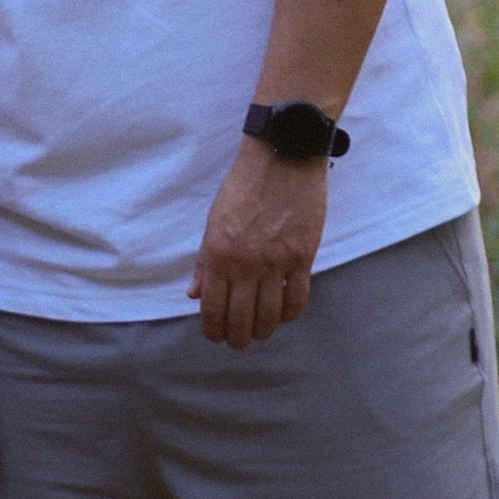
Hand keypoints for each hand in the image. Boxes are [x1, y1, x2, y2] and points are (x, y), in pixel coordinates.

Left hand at [188, 142, 327, 347]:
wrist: (281, 157)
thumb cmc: (243, 187)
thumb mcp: (214, 221)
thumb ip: (205, 261)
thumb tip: (195, 295)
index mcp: (219, 254)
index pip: (213, 308)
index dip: (213, 330)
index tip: (216, 337)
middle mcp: (246, 263)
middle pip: (241, 320)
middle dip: (237, 338)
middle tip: (238, 341)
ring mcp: (277, 262)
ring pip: (271, 316)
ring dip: (264, 330)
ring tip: (261, 331)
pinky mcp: (303, 256)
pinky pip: (298, 299)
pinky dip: (290, 313)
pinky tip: (284, 314)